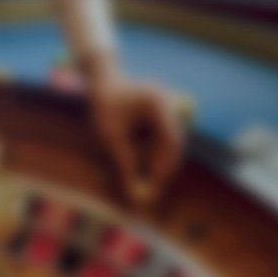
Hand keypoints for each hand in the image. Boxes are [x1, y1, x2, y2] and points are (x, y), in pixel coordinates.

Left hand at [85, 61, 186, 207]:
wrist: (104, 82)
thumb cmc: (103, 107)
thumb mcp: (110, 136)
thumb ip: (124, 161)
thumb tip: (134, 191)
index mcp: (156, 103)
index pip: (169, 142)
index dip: (163, 168)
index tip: (153, 188)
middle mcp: (169, 104)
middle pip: (174, 145)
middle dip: (162, 170)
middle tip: (150, 193)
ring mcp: (169, 109)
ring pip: (168, 146)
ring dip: (155, 163)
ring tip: (132, 166)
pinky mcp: (165, 116)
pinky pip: (163, 141)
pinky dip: (152, 154)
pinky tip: (133, 153)